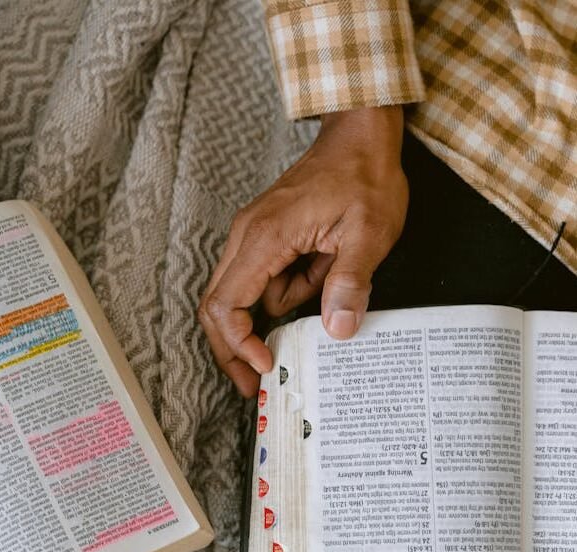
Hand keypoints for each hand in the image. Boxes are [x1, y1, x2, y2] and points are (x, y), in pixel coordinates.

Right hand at [199, 105, 407, 396]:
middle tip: (255, 383)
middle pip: (216, 305)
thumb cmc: (364, 175)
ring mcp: (252, 236)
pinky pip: (264, 279)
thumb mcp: (369, 233)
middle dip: (233, 348)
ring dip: (280, 309)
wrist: (360, 134)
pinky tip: (322, 267)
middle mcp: (247, 237)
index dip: (237, 344)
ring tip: (328, 278)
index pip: (225, 303)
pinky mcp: (265, 237)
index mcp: (265, 237)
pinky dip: (289, 289)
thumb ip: (349, 282)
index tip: (265, 365)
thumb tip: (336, 331)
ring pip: (243, 295)